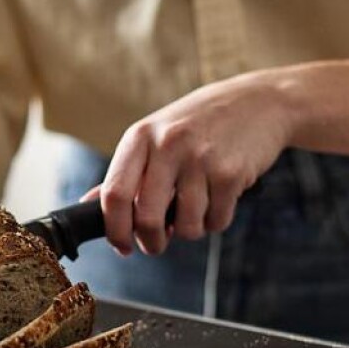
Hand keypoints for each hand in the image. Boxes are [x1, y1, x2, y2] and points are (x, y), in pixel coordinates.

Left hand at [100, 74, 292, 255]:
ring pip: (186, 226)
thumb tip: (89, 203)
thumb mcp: (157, 135)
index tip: (122, 245)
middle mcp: (167, 145)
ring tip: (196, 209)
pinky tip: (219, 198)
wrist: (260, 102)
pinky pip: (216, 221)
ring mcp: (201, 159)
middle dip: (151, 242)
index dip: (114, 230)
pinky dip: (216, 221)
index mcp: (141, 137)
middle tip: (157, 244)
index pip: (113, 194)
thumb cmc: (200, 123)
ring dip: (189, 231)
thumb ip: (126, 171)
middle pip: (146, 218)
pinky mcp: (231, 174)